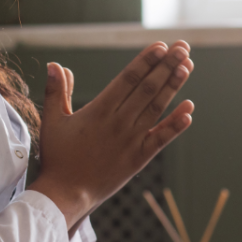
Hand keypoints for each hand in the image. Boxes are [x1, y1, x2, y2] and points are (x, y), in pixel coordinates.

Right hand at [29, 42, 194, 228]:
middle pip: (148, 88)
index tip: (160, 46)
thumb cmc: (57, 158)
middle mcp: (119, 123)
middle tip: (182, 47)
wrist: (66, 195)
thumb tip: (55, 64)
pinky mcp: (139, 158)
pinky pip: (162, 138)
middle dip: (167, 65)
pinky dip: (176, 124)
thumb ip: (56, 91)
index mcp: (99, 111)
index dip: (146, 61)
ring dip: (174, 86)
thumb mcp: (52, 121)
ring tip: (187, 66)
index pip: (128, 79)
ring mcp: (131, 141)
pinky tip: (190, 109)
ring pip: (157, 108)